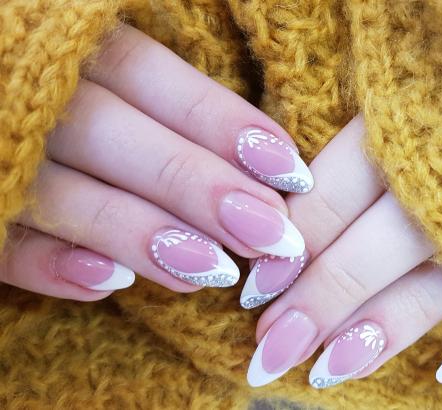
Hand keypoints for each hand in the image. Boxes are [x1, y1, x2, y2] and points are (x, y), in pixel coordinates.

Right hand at [1, 25, 311, 299]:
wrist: (4, 114)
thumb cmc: (65, 100)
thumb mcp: (111, 85)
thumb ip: (167, 112)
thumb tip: (258, 163)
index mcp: (66, 52)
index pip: (144, 74)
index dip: (219, 121)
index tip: (288, 170)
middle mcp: (27, 98)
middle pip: (114, 134)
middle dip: (197, 185)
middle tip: (271, 235)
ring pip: (60, 192)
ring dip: (140, 232)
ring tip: (213, 271)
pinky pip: (2, 244)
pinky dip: (48, 266)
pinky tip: (109, 285)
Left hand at [241, 115, 441, 387]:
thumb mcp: (399, 101)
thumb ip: (349, 154)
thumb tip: (284, 226)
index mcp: (404, 128)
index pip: (327, 198)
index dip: (287, 248)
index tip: (255, 288)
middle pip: (366, 253)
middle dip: (315, 305)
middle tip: (269, 349)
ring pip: (429, 288)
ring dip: (379, 331)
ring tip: (331, 367)